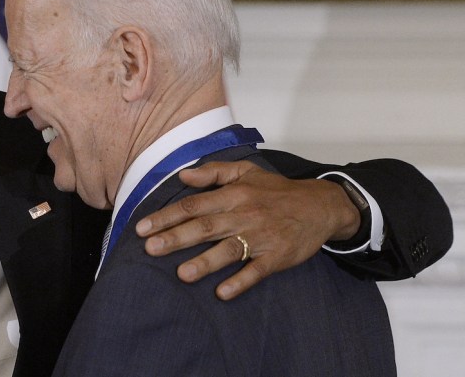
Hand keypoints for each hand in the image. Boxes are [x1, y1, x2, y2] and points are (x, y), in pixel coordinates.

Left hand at [135, 161, 359, 299]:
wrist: (321, 206)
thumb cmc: (277, 190)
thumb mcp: (246, 171)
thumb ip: (213, 172)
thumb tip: (183, 175)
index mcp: (233, 194)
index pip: (193, 206)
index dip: (167, 216)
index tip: (142, 227)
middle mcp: (244, 215)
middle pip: (205, 227)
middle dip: (176, 238)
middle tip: (150, 249)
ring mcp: (261, 237)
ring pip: (229, 250)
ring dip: (205, 262)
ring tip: (181, 274)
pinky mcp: (277, 256)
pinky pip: (257, 271)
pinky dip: (241, 281)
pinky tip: (223, 293)